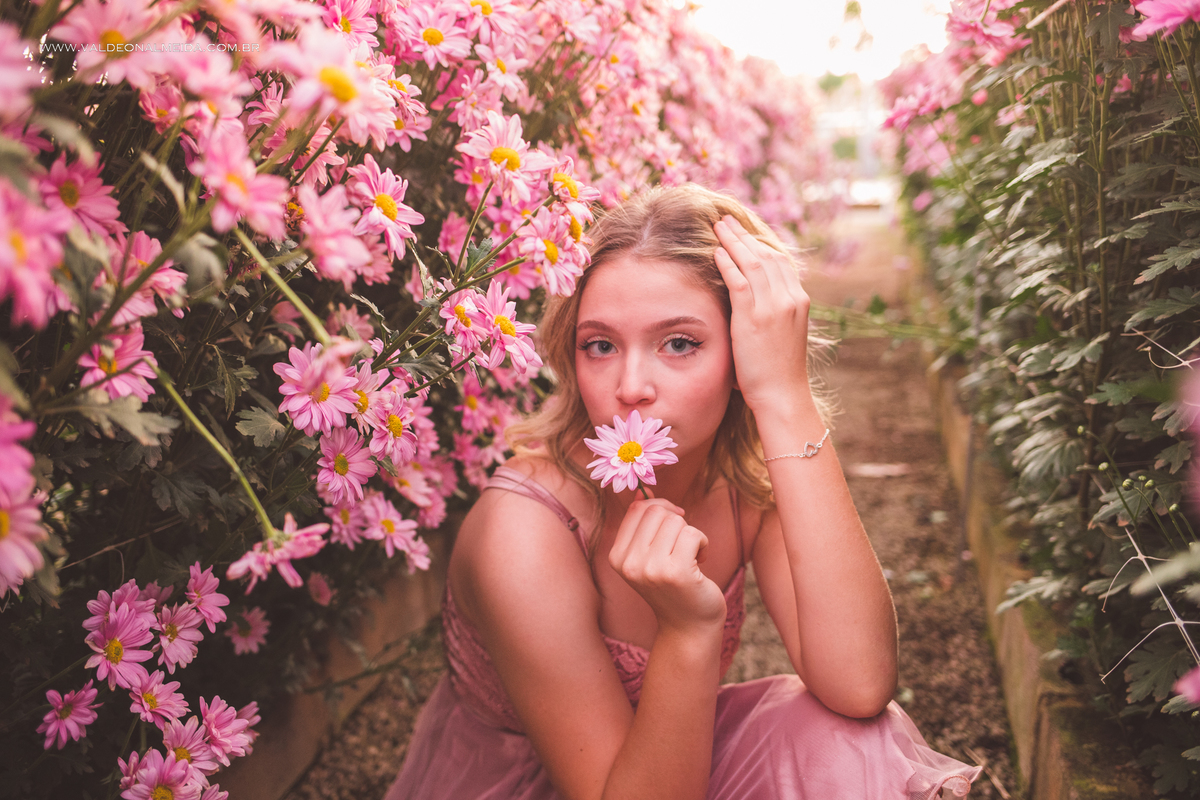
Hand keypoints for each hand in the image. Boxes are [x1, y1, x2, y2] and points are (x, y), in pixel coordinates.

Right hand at [608, 498, 725, 633]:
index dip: (661, 509)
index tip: (674, 525)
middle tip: (683, 545)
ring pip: (676, 521)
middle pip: (656, 511)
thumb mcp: (649, 556)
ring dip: (691, 534)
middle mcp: (628, 563)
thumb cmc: (673, 587)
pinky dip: (703, 543)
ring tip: (691, 557)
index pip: (637, 509)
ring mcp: (650, 568)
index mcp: (617, 557)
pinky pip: (693, 533)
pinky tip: (700, 563)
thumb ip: (643, 525)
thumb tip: (643, 493)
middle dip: (677, 522)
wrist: (688, 627)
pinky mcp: (675, 572)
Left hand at [712, 216, 811, 414]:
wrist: (783, 394)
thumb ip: (772, 314)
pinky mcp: (754, 318)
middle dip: (745, 236)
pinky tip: (716, 252)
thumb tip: (753, 304)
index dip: (761, 244)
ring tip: (718, 227)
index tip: (745, 234)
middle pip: (767, 255)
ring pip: (753, 263)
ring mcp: (774, 307)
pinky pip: (739, 282)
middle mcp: (790, 299)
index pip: (781, 262)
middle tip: (728, 221)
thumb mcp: (782, 335)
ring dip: (733, 242)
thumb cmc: (778, 372)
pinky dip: (727, 263)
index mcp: (798, 301)